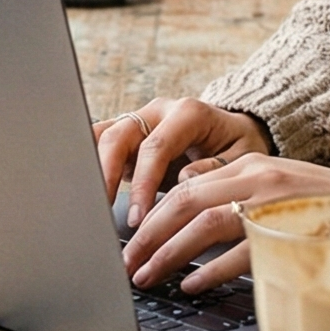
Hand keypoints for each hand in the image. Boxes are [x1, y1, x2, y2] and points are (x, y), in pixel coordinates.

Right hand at [93, 96, 271, 225]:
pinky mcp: (128, 138)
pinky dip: (90, 165)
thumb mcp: (243, 158)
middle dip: (107, 175)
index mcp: (188, 113)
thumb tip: (184, 179)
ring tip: (89, 203)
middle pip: (119, 136)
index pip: (155, 147)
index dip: (143, 184)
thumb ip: (216, 167)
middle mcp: (158, 112)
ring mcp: (140, 122)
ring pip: (103, 137)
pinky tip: (85, 190)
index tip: (139, 217)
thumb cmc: (239, 147)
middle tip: (102, 210)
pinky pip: (100, 145)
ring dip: (93, 169)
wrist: (236, 135)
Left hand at [120, 148, 329, 291]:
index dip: (151, 215)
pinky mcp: (293, 231)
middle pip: (185, 202)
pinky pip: (242, 251)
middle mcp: (258, 177)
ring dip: (169, 253)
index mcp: (250, 165)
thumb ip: (231, 191)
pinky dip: (211, 270)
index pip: (185, 186)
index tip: (129, 241)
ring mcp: (276, 203)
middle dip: (148, 235)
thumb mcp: (272, 188)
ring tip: (146, 276)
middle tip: (126, 264)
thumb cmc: (323, 209)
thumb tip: (183, 202)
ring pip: (205, 223)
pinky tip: (192, 286)